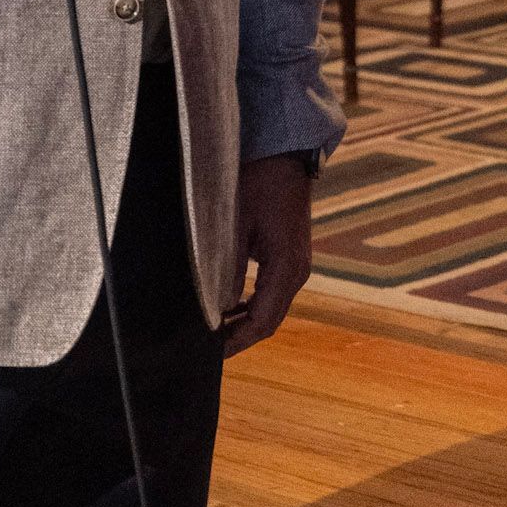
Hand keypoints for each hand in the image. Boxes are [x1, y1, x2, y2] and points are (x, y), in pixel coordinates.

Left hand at [222, 153, 312, 357]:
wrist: (284, 153)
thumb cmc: (259, 181)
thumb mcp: (237, 222)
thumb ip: (229, 266)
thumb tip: (217, 305)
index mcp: (287, 267)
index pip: (263, 320)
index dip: (238, 340)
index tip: (213, 352)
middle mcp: (297, 272)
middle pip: (269, 319)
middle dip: (241, 335)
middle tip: (209, 348)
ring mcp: (296, 264)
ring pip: (271, 307)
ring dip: (246, 321)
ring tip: (215, 331)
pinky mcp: (290, 256)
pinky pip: (272, 291)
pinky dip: (252, 304)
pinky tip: (230, 306)